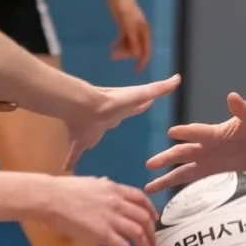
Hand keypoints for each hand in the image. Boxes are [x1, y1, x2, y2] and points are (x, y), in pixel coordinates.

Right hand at [33, 175, 158, 245]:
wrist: (50, 198)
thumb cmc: (64, 190)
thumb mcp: (91, 183)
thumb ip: (104, 188)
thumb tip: (108, 188)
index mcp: (114, 189)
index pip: (141, 198)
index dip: (151, 210)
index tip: (154, 219)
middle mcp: (117, 202)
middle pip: (144, 218)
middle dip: (152, 232)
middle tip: (153, 242)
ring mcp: (111, 218)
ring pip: (138, 233)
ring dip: (145, 245)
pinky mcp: (102, 233)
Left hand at [64, 73, 181, 168]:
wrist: (85, 108)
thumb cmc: (114, 102)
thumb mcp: (141, 94)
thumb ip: (159, 88)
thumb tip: (178, 78)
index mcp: (123, 109)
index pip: (136, 106)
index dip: (142, 105)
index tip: (147, 103)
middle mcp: (108, 119)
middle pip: (114, 119)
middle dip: (116, 119)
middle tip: (117, 122)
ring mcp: (95, 130)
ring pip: (94, 136)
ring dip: (92, 139)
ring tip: (91, 143)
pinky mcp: (82, 141)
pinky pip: (76, 152)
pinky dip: (71, 159)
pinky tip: (67, 168)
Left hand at [108, 0, 151, 71]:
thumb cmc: (124, 8)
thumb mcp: (128, 25)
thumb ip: (133, 40)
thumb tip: (137, 55)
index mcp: (144, 31)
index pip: (146, 50)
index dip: (142, 61)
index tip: (136, 71)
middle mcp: (140, 31)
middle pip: (137, 48)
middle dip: (127, 54)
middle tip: (113, 57)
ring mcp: (133, 29)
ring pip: (129, 44)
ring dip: (122, 50)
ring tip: (111, 54)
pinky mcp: (125, 26)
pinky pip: (124, 39)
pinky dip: (118, 43)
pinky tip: (112, 47)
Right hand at [144, 92, 245, 193]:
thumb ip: (244, 109)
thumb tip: (233, 96)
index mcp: (215, 133)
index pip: (197, 132)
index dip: (186, 132)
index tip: (172, 132)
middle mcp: (207, 148)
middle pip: (182, 153)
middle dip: (166, 158)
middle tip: (150, 163)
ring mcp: (209, 164)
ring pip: (183, 172)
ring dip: (166, 179)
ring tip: (149, 187)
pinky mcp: (215, 178)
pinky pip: (196, 186)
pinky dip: (183, 193)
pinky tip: (168, 200)